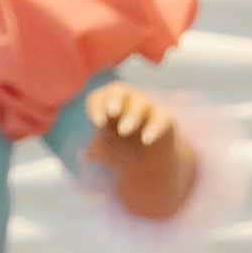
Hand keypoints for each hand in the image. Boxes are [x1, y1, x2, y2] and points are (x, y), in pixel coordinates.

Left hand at [86, 83, 201, 223]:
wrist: (152, 161)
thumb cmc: (123, 150)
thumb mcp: (107, 151)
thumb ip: (98, 150)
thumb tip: (87, 155)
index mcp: (108, 106)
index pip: (99, 97)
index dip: (97, 107)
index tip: (97, 123)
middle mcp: (126, 102)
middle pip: (118, 91)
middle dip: (114, 100)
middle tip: (112, 113)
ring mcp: (147, 107)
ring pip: (139, 103)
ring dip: (131, 115)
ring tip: (123, 131)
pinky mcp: (165, 118)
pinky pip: (161, 118)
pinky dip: (153, 128)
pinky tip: (146, 139)